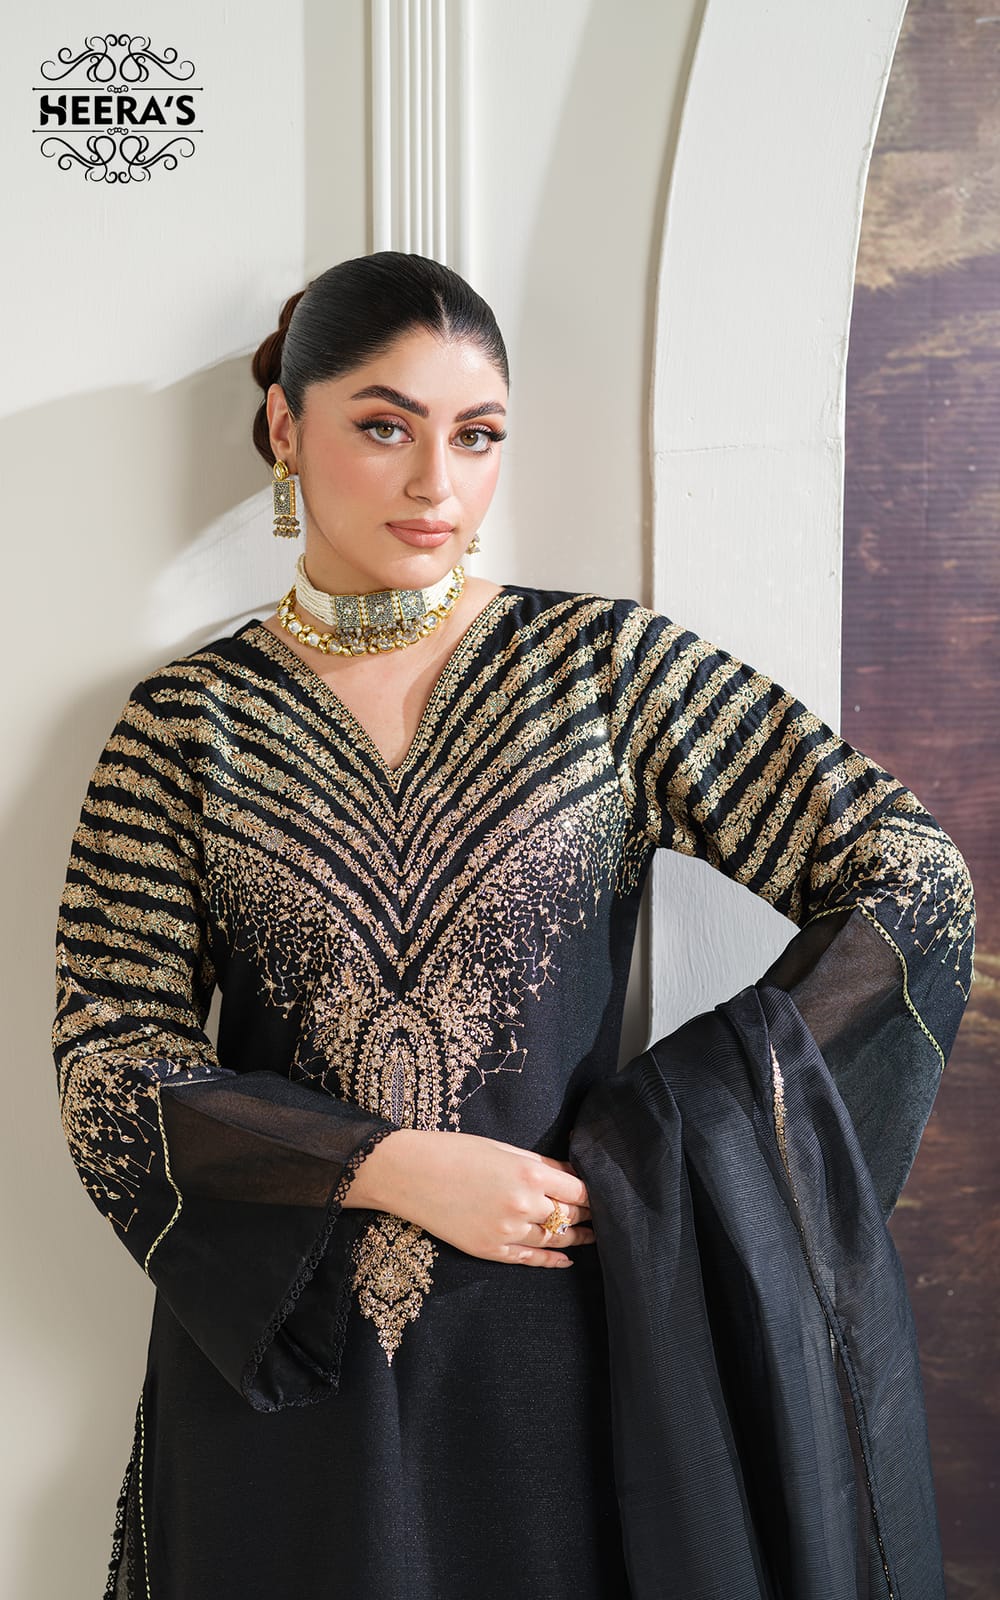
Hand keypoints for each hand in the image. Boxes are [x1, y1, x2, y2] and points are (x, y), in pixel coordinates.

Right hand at [346, 1129, 595, 1266]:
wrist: (409, 1174)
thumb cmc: (455, 1151)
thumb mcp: (503, 1148)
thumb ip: (541, 1163)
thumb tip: (570, 1172)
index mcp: (529, 1173)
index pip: (579, 1190)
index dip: (594, 1194)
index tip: (603, 1195)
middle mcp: (523, 1205)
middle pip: (570, 1216)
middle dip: (588, 1216)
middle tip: (603, 1217)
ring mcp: (506, 1231)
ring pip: (553, 1240)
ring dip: (575, 1238)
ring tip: (592, 1237)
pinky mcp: (489, 1250)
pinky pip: (529, 1259)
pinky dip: (550, 1260)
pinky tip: (565, 1259)